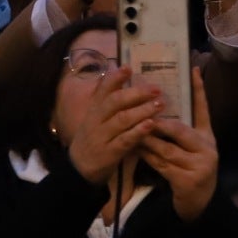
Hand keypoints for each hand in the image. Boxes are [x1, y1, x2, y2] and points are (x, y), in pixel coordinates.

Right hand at [66, 67, 161, 187]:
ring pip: (122, 119)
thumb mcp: (94, 118)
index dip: (115, 78)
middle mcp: (96, 120)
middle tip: (156, 89)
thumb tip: (119, 79)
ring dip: (142, 110)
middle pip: (115, 102)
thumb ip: (106, 101)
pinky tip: (151, 125)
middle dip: (136, 93)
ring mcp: (102, 136)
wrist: (78, 169)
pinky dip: (138, 131)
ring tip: (159, 104)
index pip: (102, 90)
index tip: (129, 68)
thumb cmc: (92, 140)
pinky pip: (125, 140)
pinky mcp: (109, 153)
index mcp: (93, 110)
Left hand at [139, 70, 218, 222]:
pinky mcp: (187, 181)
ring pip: (166, 148)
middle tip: (139, 111)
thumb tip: (156, 106)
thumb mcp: (189, 148)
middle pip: (179, 130)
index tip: (194, 69)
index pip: (203, 109)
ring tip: (130, 129)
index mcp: (207, 137)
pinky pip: (161, 165)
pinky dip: (146, 156)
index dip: (199, 89)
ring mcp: (199, 166)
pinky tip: (135, 149)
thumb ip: (178, 131)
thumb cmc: (189, 169)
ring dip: (146, 139)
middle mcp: (207, 149)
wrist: (198, 203)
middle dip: (157, 122)